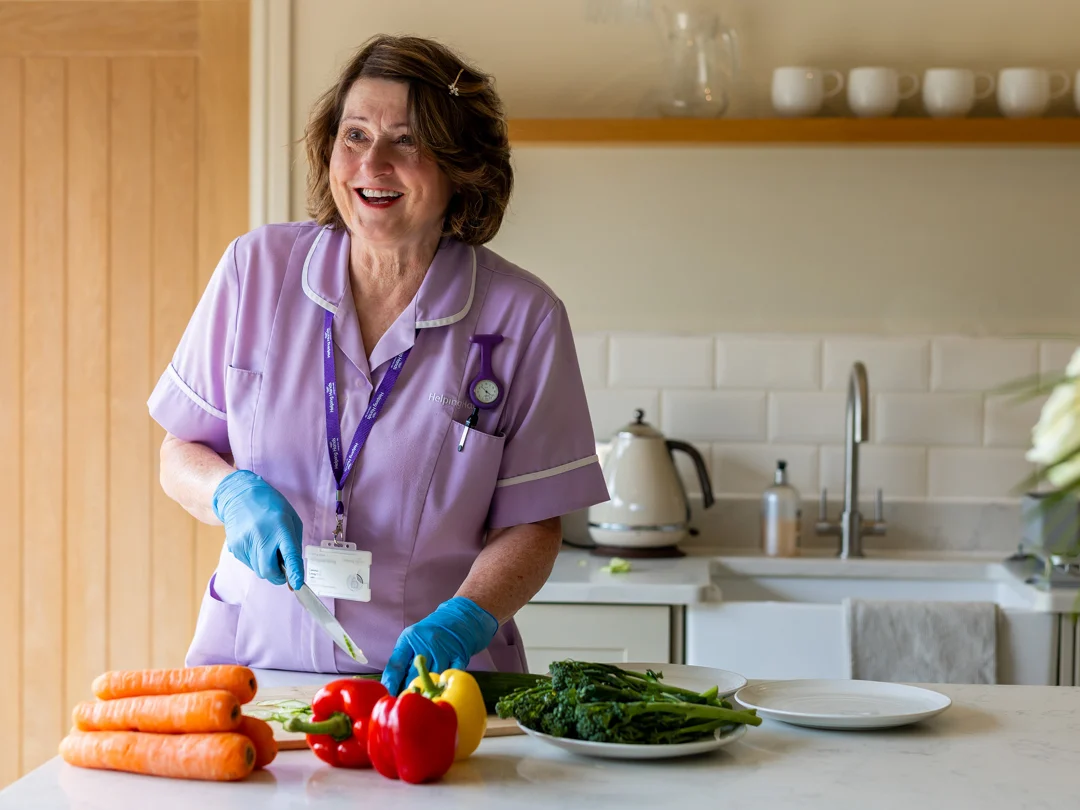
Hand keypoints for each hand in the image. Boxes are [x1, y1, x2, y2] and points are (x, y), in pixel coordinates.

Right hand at [212, 469, 303, 589]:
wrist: (240, 496)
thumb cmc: (271, 507)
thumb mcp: (291, 519)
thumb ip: (294, 544)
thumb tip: (293, 570)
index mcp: (281, 528)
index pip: (289, 555)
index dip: (293, 572)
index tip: (297, 584)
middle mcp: (262, 537)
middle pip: (269, 572)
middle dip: (278, 576)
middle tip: (283, 570)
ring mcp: (245, 543)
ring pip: (259, 571)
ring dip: (267, 566)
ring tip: (267, 547)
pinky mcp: (235, 548)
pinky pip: (249, 564)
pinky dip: (256, 560)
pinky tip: (256, 544)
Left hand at [381, 597, 498, 694]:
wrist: (462, 616)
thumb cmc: (434, 631)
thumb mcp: (414, 637)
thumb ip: (404, 658)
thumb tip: (392, 685)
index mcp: (410, 638)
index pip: (396, 664)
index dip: (391, 683)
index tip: (387, 697)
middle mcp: (426, 642)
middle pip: (414, 675)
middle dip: (409, 691)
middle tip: (406, 704)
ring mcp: (444, 649)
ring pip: (433, 678)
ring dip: (428, 691)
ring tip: (425, 701)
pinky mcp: (459, 655)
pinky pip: (450, 675)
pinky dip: (446, 684)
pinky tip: (443, 691)